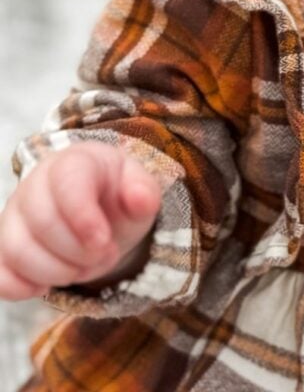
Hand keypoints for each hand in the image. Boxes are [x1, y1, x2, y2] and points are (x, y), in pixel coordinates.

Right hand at [0, 142, 160, 300]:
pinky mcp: (2, 247)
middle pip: (41, 221)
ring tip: (84, 267)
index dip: (83, 218)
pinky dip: (21, 287)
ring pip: (16, 249)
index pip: (67, 183)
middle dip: (77, 251)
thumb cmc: (117, 196)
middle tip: (104, 255)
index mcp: (74, 162)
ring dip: (56, 271)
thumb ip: (143, 192)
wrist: (99, 212)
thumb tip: (141, 199)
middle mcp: (35, 184)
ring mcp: (13, 216)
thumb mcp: (139, 190)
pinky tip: (47, 285)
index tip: (104, 242)